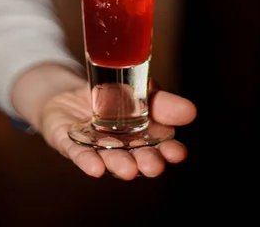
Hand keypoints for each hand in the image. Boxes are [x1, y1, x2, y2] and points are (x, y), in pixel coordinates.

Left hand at [37, 83, 196, 179]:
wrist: (69, 92)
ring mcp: (97, 148)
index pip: (162, 148)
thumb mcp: (141, 90)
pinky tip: (95, 168)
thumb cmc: (113, 96)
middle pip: (138, 159)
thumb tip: (189, 110)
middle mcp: (123, 148)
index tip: (177, 152)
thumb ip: (161, 101)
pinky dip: (86, 161)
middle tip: (154, 166)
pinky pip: (78, 153)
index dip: (170, 152)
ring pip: (110, 159)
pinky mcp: (70, 143)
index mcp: (145, 137)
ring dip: (119, 165)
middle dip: (146, 163)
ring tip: (128, 170)